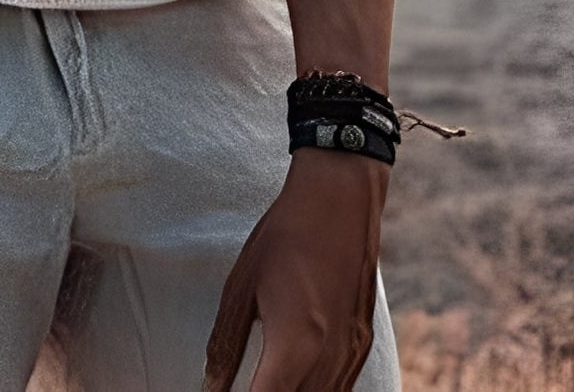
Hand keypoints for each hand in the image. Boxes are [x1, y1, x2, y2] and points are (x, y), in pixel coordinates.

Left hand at [203, 147, 388, 391]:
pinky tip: (295, 381)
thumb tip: (211, 386)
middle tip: (242, 383)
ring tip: (264, 379)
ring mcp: (352, 355)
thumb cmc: (284, 238)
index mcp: (293, 347)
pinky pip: (341, 389)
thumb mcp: (241, 288)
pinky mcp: (363, 345)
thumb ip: (225, 345)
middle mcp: (328, 360)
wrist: (339, 200)